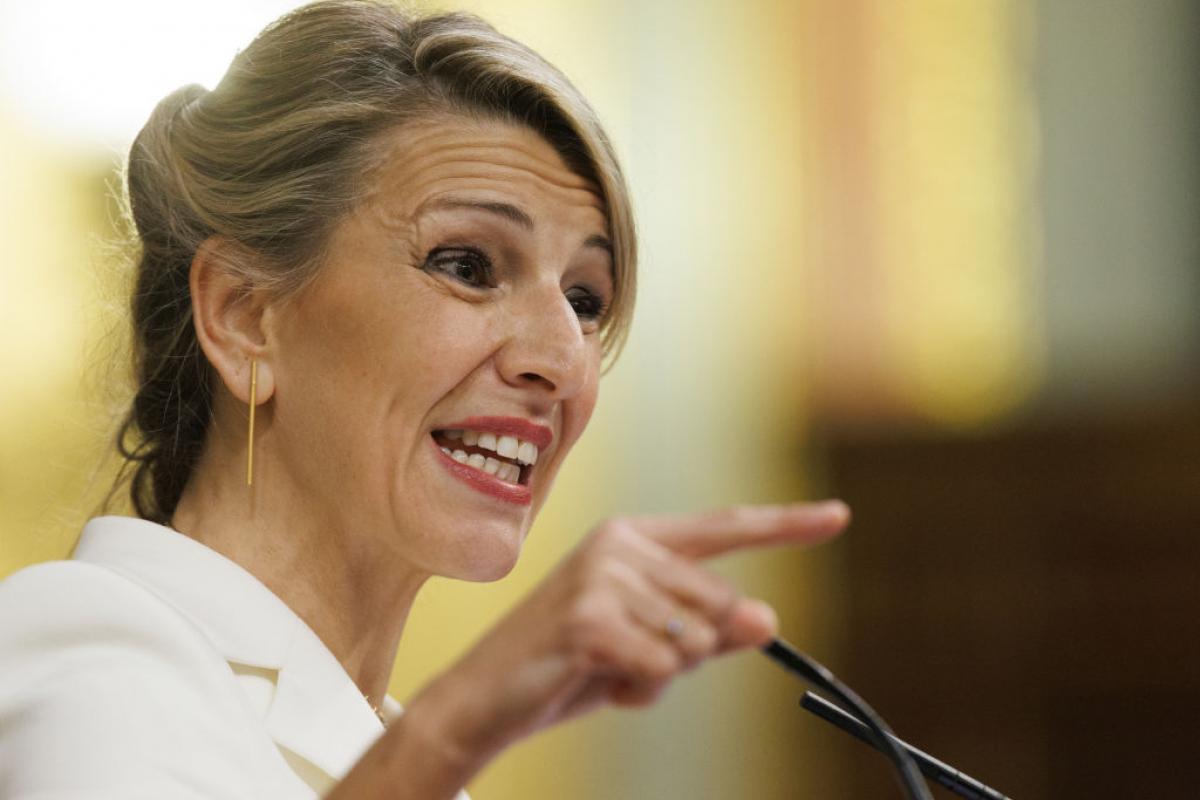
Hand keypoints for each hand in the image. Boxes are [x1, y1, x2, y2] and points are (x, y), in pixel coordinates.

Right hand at [412, 500, 849, 768]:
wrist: (488, 695)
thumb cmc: (570, 664)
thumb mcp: (647, 643)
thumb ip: (708, 629)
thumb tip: (768, 618)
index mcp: (634, 537)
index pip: (724, 528)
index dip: (786, 525)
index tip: (839, 515)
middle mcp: (620, 544)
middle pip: (720, 603)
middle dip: (692, 648)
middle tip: (630, 657)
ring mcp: (602, 576)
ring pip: (694, 640)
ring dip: (661, 673)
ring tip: (607, 667)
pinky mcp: (588, 616)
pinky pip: (663, 665)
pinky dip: (640, 688)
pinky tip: (596, 679)